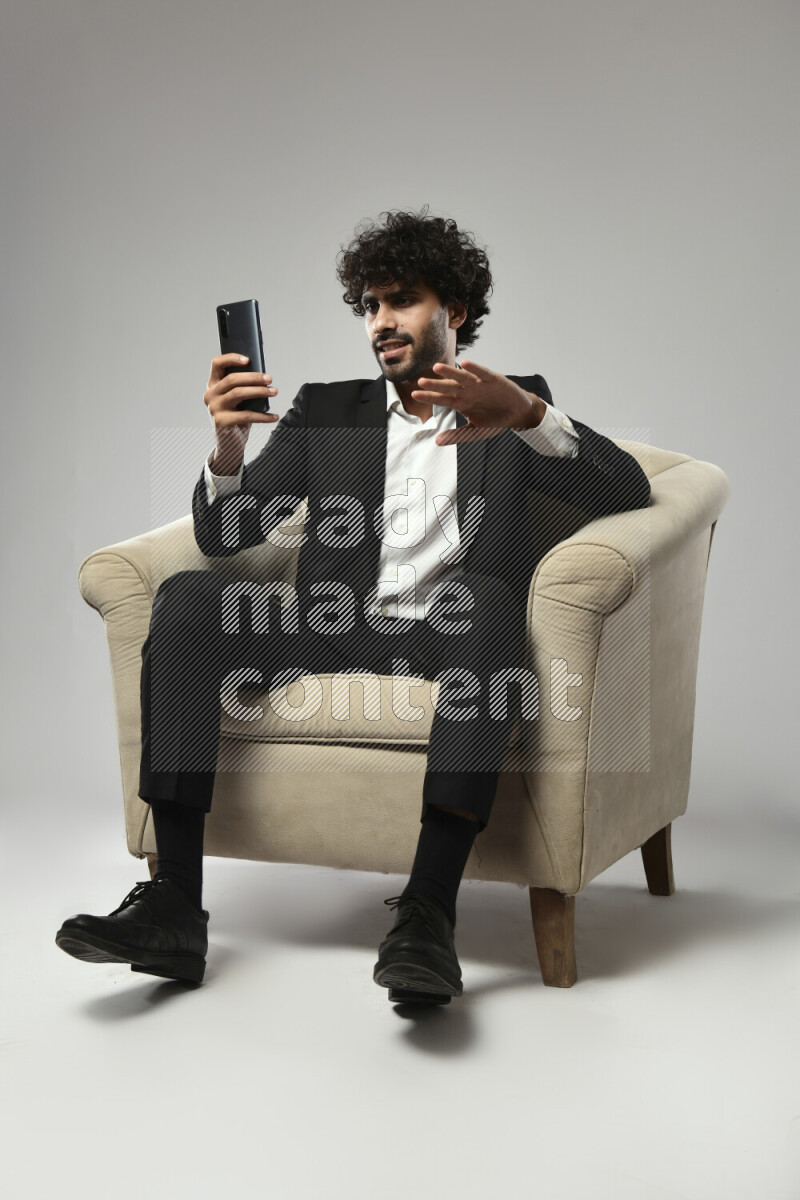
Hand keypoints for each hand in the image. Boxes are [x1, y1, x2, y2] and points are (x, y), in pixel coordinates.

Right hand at [204, 353, 279, 472]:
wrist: (229, 444)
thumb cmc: (237, 418)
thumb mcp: (239, 400)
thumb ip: (244, 387)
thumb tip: (263, 376)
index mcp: (213, 385)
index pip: (217, 364)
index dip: (231, 358)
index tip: (248, 359)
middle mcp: (210, 395)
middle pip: (232, 379)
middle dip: (254, 377)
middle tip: (270, 379)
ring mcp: (214, 408)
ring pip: (238, 393)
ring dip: (259, 391)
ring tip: (274, 392)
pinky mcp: (221, 422)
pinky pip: (246, 415)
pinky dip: (263, 416)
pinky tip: (274, 416)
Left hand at [411, 360, 546, 445]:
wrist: (518, 414)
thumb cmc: (495, 419)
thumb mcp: (475, 431)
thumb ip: (457, 435)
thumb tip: (437, 441)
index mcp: (461, 402)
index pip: (442, 399)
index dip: (429, 397)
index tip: (415, 394)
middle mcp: (468, 391)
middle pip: (448, 387)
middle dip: (435, 385)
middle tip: (421, 381)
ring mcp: (479, 384)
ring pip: (462, 377)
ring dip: (450, 372)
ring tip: (437, 368)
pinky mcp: (494, 379)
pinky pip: (482, 372)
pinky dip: (475, 368)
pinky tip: (465, 364)